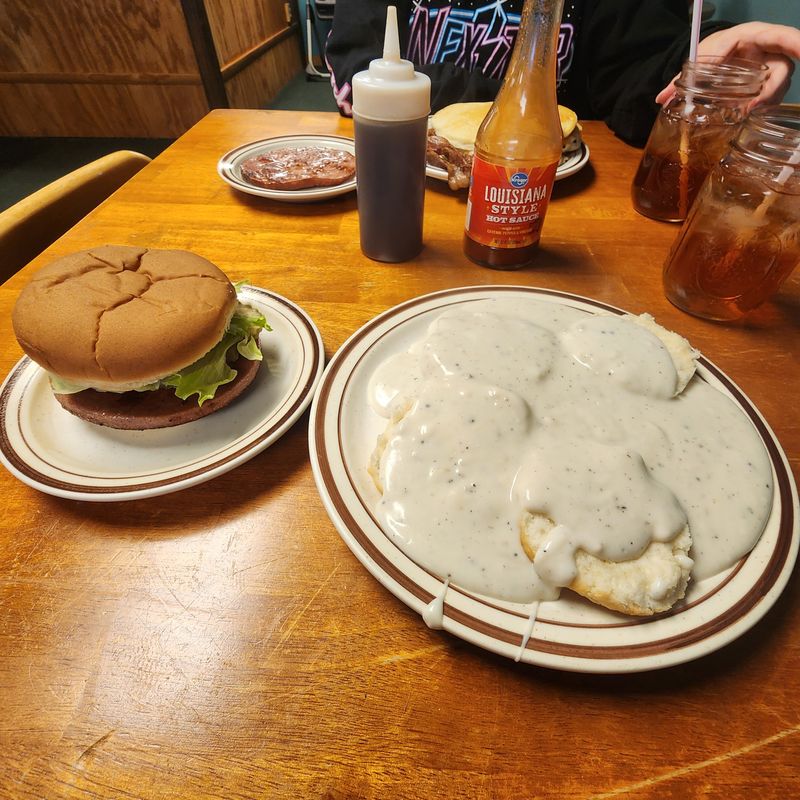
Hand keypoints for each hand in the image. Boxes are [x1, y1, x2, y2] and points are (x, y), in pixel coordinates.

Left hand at [655, 22, 799, 106]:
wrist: (713, 56)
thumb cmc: (711, 50)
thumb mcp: (698, 59)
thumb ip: (682, 79)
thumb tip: (661, 98)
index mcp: (754, 35)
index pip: (783, 37)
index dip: (796, 43)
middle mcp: (768, 51)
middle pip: (784, 68)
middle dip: (773, 89)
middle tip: (754, 107)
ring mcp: (769, 69)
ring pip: (778, 86)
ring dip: (764, 103)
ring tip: (743, 115)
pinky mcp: (766, 85)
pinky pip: (771, 98)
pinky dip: (760, 109)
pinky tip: (745, 117)